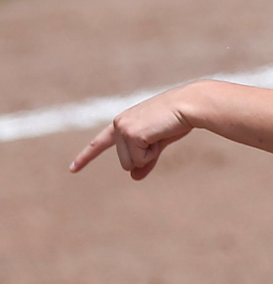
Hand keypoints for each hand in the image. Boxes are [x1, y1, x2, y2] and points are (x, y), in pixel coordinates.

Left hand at [69, 86, 195, 178]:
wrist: (189, 105)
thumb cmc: (177, 120)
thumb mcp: (159, 142)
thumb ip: (145, 160)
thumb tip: (134, 177)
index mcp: (123, 122)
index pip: (100, 143)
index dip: (86, 157)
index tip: (72, 169)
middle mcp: (118, 123)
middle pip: (125, 162)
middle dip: (146, 157)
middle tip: (161, 136)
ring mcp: (123, 128)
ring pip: (131, 163)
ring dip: (150, 155)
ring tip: (161, 133)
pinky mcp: (131, 134)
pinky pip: (140, 160)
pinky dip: (154, 153)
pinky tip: (161, 134)